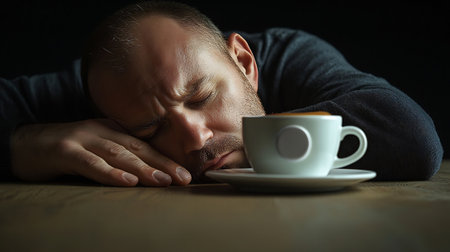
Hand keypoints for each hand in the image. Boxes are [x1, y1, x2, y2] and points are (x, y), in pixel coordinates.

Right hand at [10, 119, 191, 185]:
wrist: (24, 142)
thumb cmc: (65, 150)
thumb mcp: (95, 149)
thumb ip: (117, 156)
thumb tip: (145, 174)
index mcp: (110, 131)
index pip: (143, 146)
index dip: (165, 159)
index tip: (185, 173)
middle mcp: (100, 132)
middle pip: (136, 149)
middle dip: (162, 164)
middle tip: (184, 178)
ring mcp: (83, 140)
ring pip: (118, 155)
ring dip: (143, 168)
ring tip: (164, 181)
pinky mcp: (65, 151)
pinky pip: (91, 163)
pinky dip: (110, 173)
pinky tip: (127, 181)